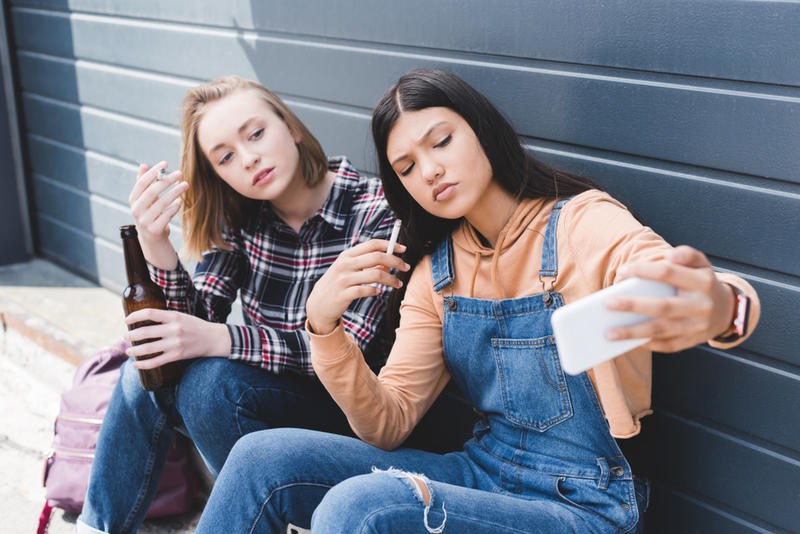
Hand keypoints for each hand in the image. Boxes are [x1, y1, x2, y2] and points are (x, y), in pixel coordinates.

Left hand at [125, 309, 231, 368]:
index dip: (135, 316)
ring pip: (148, 348)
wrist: (214, 339)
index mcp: (174, 316)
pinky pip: (156, 362)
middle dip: (131, 335)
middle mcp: (174, 329)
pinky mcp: (177, 355)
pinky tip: (136, 364)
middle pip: (145, 332)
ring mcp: (175, 344)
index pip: (149, 313)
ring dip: (134, 350)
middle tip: (125, 336)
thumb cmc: (196, 326)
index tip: (126, 320)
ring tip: (128, 351)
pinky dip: (143, 364)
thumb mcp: (182, 316)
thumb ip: (166, 318)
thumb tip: (145, 321)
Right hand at [128, 161, 187, 268]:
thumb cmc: (151, 214)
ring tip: (185, 185)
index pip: (142, 183)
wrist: (153, 239)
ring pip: (161, 203)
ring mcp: (144, 221)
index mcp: (133, 200)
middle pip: (152, 192)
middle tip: (180, 173)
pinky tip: (180, 201)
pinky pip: (166, 216)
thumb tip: (143, 165)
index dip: (153, 172)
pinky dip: (174, 207)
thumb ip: (144, 184)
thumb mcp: (145, 200)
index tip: (165, 163)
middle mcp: (136, 210)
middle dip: (166, 181)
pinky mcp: (154, 230)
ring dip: (175, 192)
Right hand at [306, 239, 409, 334]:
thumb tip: (388, 264)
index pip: (372, 244)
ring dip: (391, 280)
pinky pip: (367, 290)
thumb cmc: (338, 284)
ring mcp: (344, 279)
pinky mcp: (344, 294)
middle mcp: (345, 265)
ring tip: (398, 284)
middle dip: (395, 262)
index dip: (390, 245)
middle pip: (377, 257)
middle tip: (406, 267)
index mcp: (347, 255)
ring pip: (376, 275)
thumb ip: (366, 264)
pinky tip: (378, 292)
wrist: (318, 304)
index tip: (403, 249)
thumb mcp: (348, 270)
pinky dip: (376, 291)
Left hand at [604, 245, 735, 352]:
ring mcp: (697, 327)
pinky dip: (645, 343)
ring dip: (633, 333)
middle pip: (663, 306)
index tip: (622, 271)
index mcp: (703, 282)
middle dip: (633, 305)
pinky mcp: (691, 342)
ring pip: (661, 330)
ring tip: (608, 333)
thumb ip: (687, 254)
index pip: (669, 273)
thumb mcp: (701, 264)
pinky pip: (665, 345)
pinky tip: (626, 341)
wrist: (728, 310)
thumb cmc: (703, 283)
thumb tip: (669, 255)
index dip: (644, 271)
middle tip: (607, 303)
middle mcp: (701, 306)